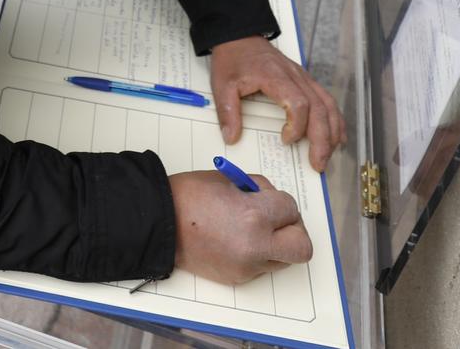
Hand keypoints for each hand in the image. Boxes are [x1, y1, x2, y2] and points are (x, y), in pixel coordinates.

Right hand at [167, 171, 312, 283]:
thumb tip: (273, 199)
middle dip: (293, 230)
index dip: (280, 202)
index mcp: (255, 216)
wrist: (159, 224)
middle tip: (277, 221)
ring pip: (283, 260)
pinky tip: (238, 241)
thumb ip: (258, 190)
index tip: (269, 200)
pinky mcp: (238, 279)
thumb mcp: (230, 181)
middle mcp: (256, 246)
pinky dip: (257, 255)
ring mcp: (247, 267)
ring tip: (254, 231)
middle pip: (301, 246)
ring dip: (277, 244)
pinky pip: (262, 268)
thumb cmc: (189, 197)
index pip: (291, 210)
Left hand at [208, 36, 346, 170]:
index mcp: (275, 76)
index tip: (286, 140)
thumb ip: (227, 111)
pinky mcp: (305, 80)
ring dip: (332, 131)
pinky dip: (335, 119)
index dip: (297, 126)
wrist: (239, 35)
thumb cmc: (233, 58)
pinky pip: (327, 99)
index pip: (299, 103)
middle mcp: (295, 76)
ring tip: (329, 154)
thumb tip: (232, 137)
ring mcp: (303, 77)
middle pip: (320, 108)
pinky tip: (336, 135)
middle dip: (322, 139)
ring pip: (328, 104)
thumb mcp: (222, 84)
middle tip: (318, 163)